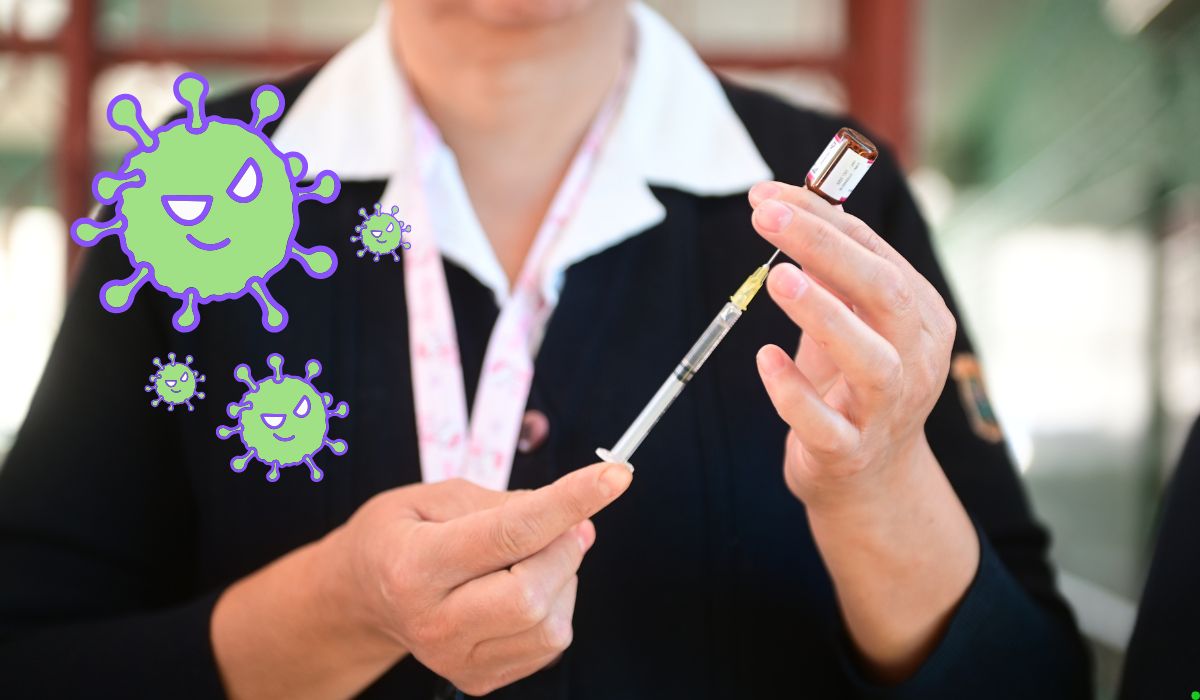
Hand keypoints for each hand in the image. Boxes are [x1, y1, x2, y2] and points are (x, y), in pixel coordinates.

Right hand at [329, 463, 632, 695]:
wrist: (363, 596)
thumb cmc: (401, 533)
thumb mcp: (437, 495)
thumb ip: (506, 504)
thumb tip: (575, 521)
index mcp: (415, 565)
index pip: (509, 534)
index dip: (569, 501)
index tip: (615, 475)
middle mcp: (433, 622)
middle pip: (532, 593)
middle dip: (565, 547)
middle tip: (567, 520)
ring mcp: (455, 659)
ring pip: (549, 624)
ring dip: (562, 577)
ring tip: (532, 555)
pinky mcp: (478, 679)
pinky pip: (548, 644)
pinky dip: (555, 604)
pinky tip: (525, 584)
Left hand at [747, 181, 955, 514]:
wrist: (870, 480)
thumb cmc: (853, 384)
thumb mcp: (850, 322)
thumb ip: (830, 270)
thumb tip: (789, 202)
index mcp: (921, 316)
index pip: (874, 253)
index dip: (820, 219)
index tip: (765, 195)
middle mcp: (916, 359)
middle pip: (884, 293)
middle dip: (825, 248)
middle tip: (765, 216)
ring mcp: (887, 409)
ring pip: (870, 360)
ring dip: (823, 316)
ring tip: (779, 280)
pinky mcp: (850, 452)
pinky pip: (824, 424)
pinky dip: (794, 392)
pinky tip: (765, 359)